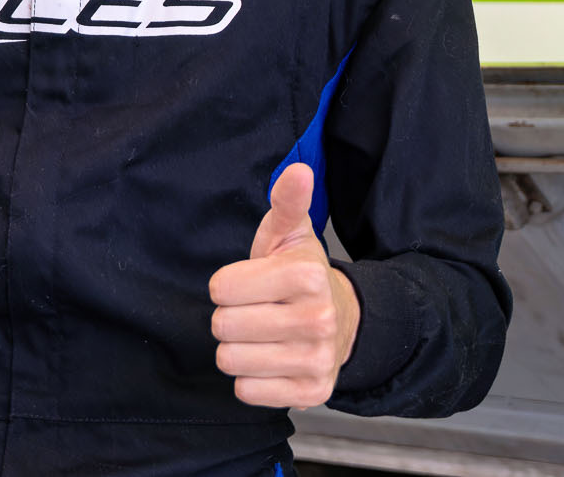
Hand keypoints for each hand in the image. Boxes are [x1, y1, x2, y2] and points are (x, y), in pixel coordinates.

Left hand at [208, 163, 360, 407]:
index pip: (220, 289)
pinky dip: (250, 378)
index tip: (249, 283)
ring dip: (237, 349)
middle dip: (230, 318)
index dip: (226, 285)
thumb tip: (298, 170)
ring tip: (261, 335)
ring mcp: (316, 359)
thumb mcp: (289, 234)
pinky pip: (247, 392)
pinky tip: (270, 360)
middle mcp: (317, 318)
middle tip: (254, 310)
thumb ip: (287, 201)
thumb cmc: (299, 276)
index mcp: (307, 275)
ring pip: (231, 361)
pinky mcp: (311, 393)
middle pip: (223, 326)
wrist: (342, 321)